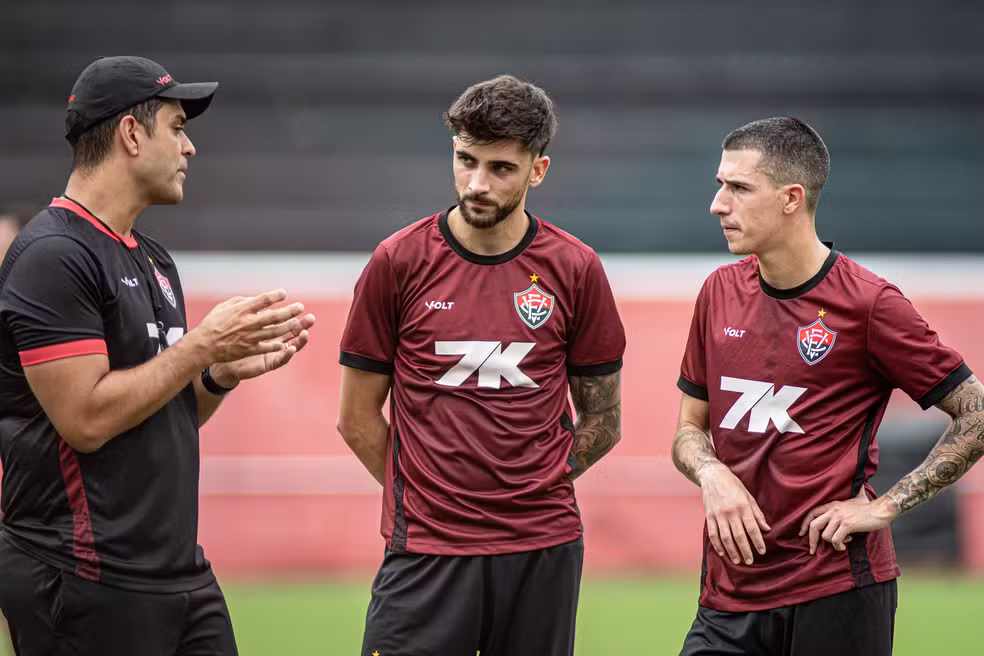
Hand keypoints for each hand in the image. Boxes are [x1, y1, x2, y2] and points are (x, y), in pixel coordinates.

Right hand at [190, 290, 307, 363]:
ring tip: (298, 323)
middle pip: (274, 316)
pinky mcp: (249, 349)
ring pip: (274, 332)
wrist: (204, 345)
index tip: (284, 293)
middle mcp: (248, 323)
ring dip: (287, 327)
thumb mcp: (224, 306)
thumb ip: (240, 302)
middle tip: (300, 307)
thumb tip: (254, 299)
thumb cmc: (213, 323)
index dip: (275, 296)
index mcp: (242, 310)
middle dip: (289, 311)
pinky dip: (276, 345)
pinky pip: (266, 347)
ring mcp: (250, 337)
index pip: (263, 300)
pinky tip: (285, 343)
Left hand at [210, 312, 315, 384]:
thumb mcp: (243, 323)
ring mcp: (273, 353)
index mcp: (269, 331)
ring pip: (291, 346)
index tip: (301, 307)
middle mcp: (275, 342)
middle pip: (293, 333)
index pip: (285, 321)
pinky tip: (291, 349)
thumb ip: (253, 313)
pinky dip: (286, 355)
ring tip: (305, 333)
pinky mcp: (268, 364)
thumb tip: (261, 302)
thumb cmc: (232, 340)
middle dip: (303, 325)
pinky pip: (279, 360)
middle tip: (311, 318)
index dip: (294, 315)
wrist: (222, 359)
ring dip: (299, 340)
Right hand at [698, 462, 770, 564]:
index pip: (752, 528)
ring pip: (726, 537)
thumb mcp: (748, 496)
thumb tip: (767, 529)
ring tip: (737, 561)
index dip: (758, 541)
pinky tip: (722, 552)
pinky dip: (717, 544)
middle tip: (750, 561)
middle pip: (739, 536)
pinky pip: (713, 533)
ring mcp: (718, 514)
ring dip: (732, 551)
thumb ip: (757, 514)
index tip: (762, 551)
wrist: (713, 475)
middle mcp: (730, 511)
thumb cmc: (733, 485)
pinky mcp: (709, 515)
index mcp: (743, 506)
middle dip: (745, 550)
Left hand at [799, 488, 899, 553]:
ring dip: (833, 543)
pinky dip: (839, 545)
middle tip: (812, 550)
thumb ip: (851, 495)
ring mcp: (840, 518)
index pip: (812, 513)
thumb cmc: (869, 507)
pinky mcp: (848, 525)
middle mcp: (833, 511)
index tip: (802, 534)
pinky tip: (846, 543)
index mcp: (832, 505)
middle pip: (813, 526)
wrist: (881, 509)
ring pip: (825, 536)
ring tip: (842, 542)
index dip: (804, 524)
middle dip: (811, 540)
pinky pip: (836, 540)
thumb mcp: (855, 499)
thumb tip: (857, 485)